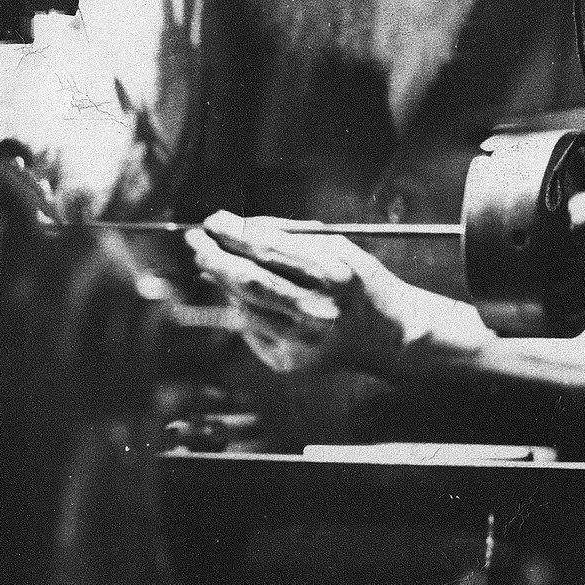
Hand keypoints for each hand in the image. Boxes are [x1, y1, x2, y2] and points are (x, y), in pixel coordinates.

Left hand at [185, 210, 491, 377]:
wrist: (389, 336)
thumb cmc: (360, 282)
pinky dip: (242, 310)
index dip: (233, 233)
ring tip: (215, 263)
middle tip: (195, 240)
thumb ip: (287, 237)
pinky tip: (246, 296)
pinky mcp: (291, 365)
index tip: (212, 220)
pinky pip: (252, 331)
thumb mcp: (336, 246)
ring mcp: (303, 343)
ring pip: (243, 308)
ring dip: (223, 283)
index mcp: (333, 275)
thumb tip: (231, 232)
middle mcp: (317, 312)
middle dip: (214, 257)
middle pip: (247, 281)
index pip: (268, 249)